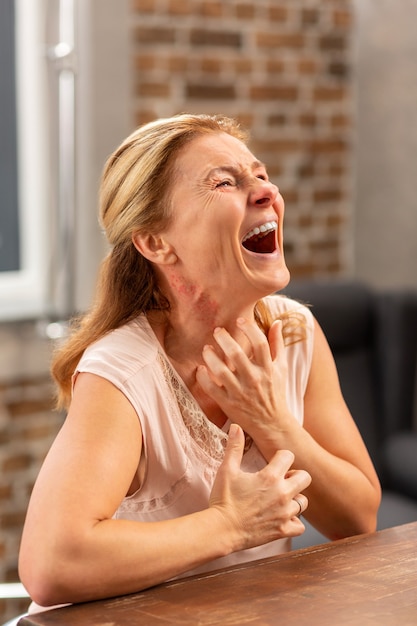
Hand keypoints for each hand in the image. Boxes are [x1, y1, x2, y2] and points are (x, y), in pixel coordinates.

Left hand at [196, 318, 291, 438]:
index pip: (259, 343)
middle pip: (236, 354)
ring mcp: (240, 392)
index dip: (249, 328)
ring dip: (210, 356)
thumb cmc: (275, 392)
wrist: (272, 424)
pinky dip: (203, 377)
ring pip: (221, 371)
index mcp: (268, 369)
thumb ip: (278, 344)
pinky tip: (200, 368)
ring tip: (206, 348)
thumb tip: (277, 321)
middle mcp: (254, 379)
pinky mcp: (228, 403)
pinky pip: (211, 388)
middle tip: (217, 330)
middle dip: (224, 339)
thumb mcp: (281, 368)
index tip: (240, 320)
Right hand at [209, 424, 310, 550]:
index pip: (289, 456)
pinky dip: (294, 522)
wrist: (221, 529)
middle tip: (281, 480)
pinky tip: (282, 518)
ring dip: (294, 499)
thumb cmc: (223, 499)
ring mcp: (284, 513)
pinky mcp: (283, 530)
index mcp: (270, 476)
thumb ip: (234, 447)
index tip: (273, 463)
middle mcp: (282, 493)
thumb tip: (236, 427)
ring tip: (280, 499)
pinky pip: (300, 526)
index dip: (281, 457)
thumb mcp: (226, 470)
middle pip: (304, 477)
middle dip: (295, 476)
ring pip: (303, 502)